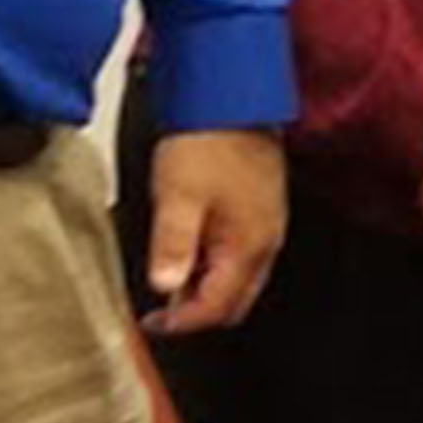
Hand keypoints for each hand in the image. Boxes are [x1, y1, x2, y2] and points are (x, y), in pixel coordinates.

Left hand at [140, 127, 288, 333]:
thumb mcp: (178, 196)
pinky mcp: (264, 209)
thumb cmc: (208, 142)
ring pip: (240, 279)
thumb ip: (173, 246)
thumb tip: (165, 287)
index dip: (182, 322)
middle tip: (162, 307)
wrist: (233, 99)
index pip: (217, 307)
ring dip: (207, 287)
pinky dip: (217, 263)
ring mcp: (269, 225)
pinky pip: (244, 254)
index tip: (153, 323)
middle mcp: (266, 242)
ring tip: (172, 272)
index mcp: (248, 246)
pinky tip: (193, 245)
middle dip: (198, 311)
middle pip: (235, 301)